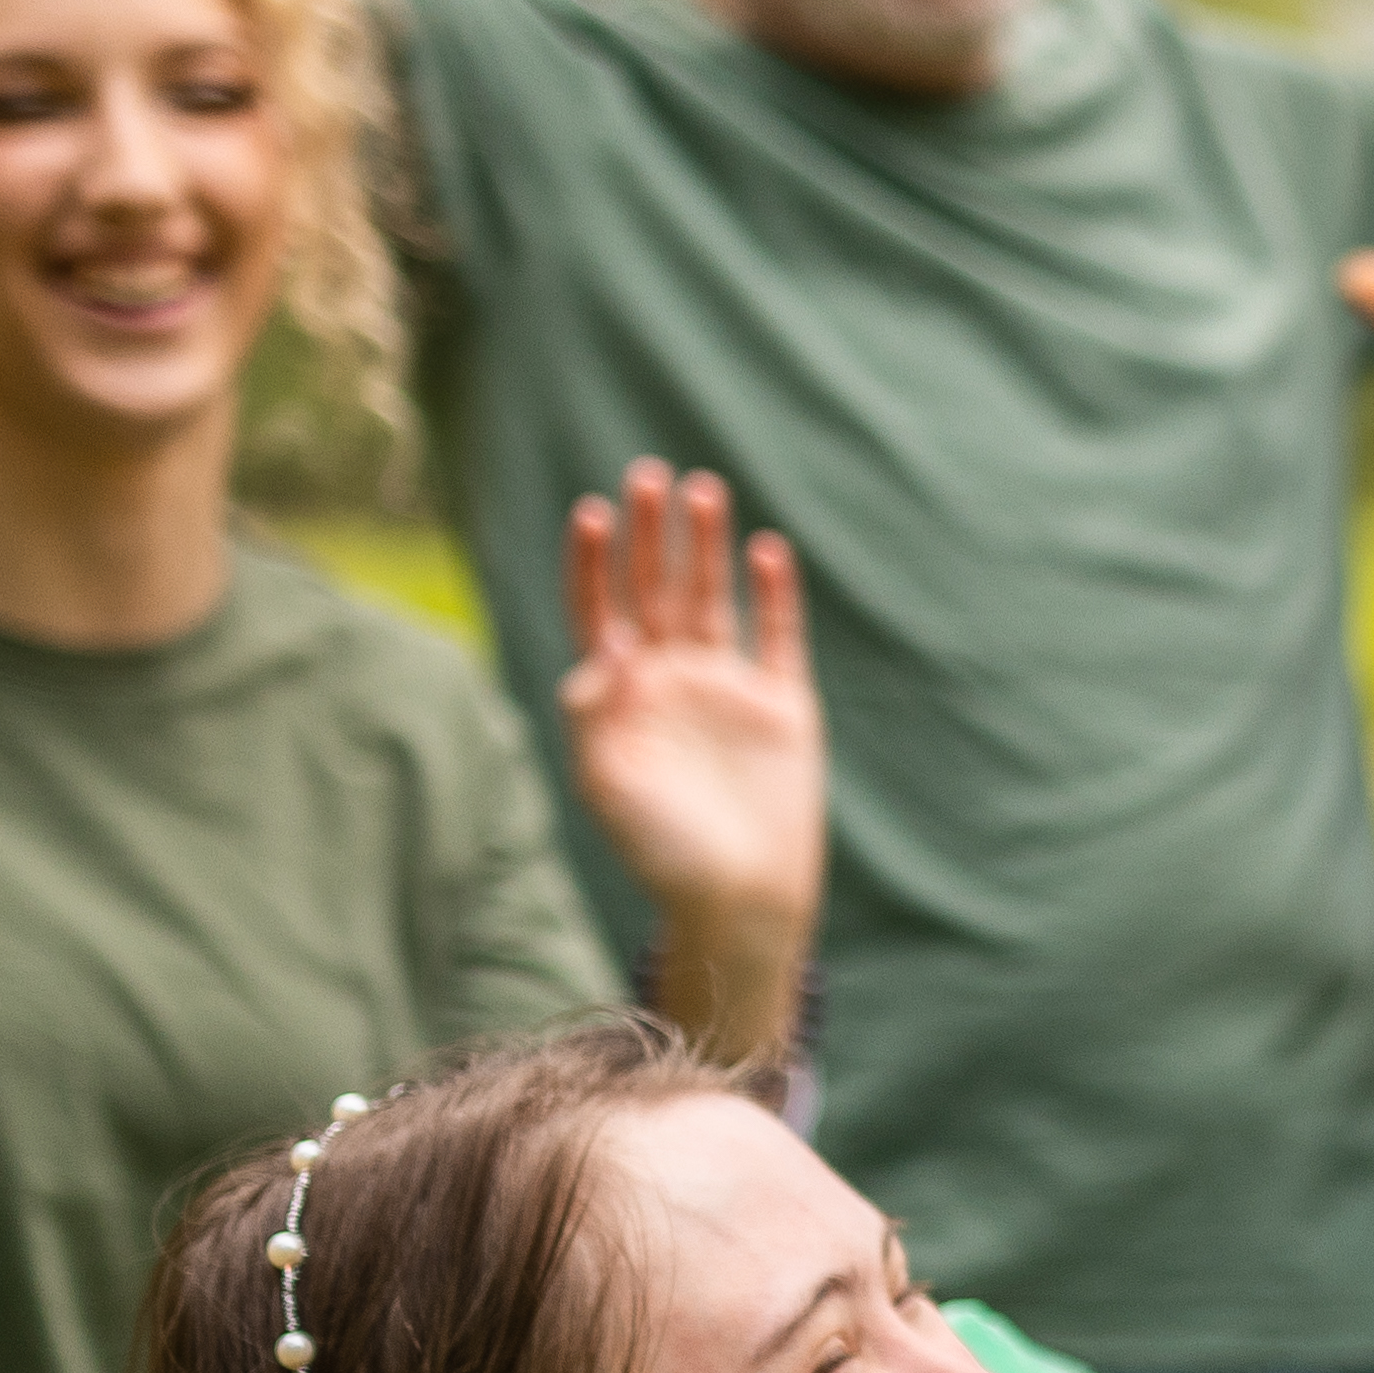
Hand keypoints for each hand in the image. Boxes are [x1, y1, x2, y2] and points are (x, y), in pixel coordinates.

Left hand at [558, 461, 824, 1049]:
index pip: (599, 611)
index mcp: (621, 697)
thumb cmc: (661, 852)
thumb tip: (602, 647)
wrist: (740, 897)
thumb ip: (595, 715)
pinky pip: (779, 636)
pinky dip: (775, 593)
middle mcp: (671, 681)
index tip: (589, 514)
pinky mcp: (783, 706)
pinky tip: (766, 550)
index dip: (592, 564)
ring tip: (702, 490)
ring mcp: (727, 689)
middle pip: (655, 589)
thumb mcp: (606, 785)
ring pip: (713, 598)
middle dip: (649, 534)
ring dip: (706, 546)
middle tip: (646, 475)